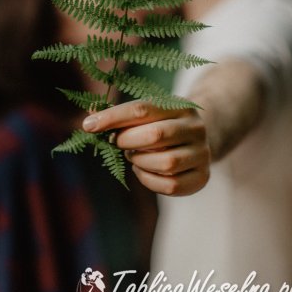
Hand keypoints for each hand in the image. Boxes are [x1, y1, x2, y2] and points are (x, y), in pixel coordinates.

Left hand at [82, 100, 210, 195]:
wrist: (197, 141)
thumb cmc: (161, 125)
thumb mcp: (147, 113)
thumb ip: (120, 116)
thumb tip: (89, 120)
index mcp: (180, 106)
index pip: (142, 109)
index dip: (113, 118)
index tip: (89, 125)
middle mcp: (195, 128)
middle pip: (155, 135)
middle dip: (128, 141)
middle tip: (118, 143)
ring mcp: (202, 153)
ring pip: (165, 163)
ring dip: (140, 162)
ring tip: (134, 156)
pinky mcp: (202, 177)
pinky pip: (171, 185)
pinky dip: (149, 180)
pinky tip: (143, 170)